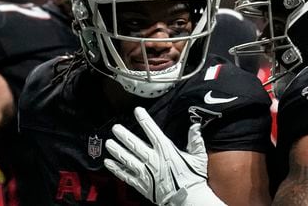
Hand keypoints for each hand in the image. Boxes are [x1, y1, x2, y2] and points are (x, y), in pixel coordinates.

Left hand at [104, 107, 225, 205]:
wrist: (187, 199)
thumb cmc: (193, 178)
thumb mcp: (198, 157)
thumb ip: (196, 140)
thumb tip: (196, 126)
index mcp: (166, 151)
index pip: (153, 131)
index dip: (145, 120)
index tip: (138, 111)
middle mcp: (153, 160)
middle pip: (134, 144)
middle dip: (124, 135)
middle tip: (115, 128)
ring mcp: (145, 172)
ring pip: (127, 159)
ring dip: (117, 150)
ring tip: (109, 143)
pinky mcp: (141, 184)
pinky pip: (125, 175)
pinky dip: (116, 168)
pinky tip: (109, 163)